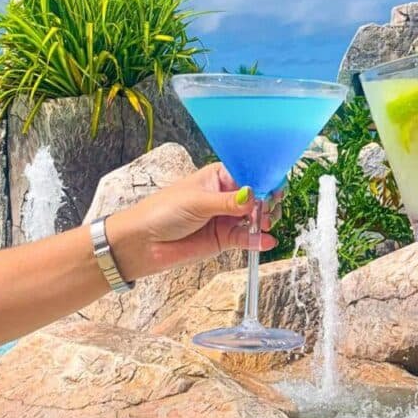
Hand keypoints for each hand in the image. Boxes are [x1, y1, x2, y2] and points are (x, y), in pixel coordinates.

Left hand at [105, 164, 281, 279]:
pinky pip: (247, 238)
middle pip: (258, 196)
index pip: (250, 174)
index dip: (264, 181)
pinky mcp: (224, 239)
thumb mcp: (197, 202)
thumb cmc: (162, 212)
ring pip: (255, 218)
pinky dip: (259, 240)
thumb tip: (254, 195)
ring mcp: (226, 218)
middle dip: (267, 202)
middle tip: (268, 210)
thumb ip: (228, 202)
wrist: (142, 243)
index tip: (275, 189)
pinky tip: (266, 241)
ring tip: (263, 225)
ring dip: (264, 221)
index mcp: (219, 177)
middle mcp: (226, 196)